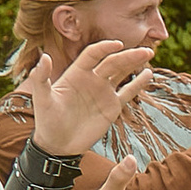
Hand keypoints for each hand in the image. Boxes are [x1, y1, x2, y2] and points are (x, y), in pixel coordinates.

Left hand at [24, 39, 158, 154]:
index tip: (118, 44)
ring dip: (135, 63)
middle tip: (145, 51)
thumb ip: (41, 78)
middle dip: (128, 56)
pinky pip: (128, 92)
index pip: (93, 54)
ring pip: (122, 73)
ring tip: (148, 54)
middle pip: (112, 62)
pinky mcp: (112, 107)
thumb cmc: (47, 121)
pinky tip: (148, 74)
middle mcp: (92, 79)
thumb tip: (44, 56)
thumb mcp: (42, 99)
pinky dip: (138, 83)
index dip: (105, 48)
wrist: (58, 145)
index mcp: (76, 73)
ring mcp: (103, 92)